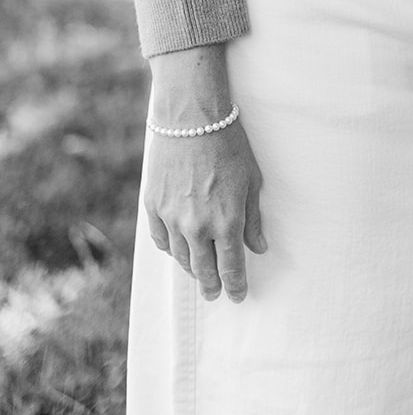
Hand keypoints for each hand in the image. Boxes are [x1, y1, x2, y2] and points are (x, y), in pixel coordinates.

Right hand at [144, 120, 265, 302]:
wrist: (192, 119)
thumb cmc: (229, 145)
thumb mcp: (251, 181)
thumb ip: (253, 218)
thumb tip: (258, 247)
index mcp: (226, 222)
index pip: (231, 267)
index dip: (235, 286)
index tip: (237, 295)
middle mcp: (197, 227)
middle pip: (203, 270)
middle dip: (212, 284)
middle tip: (215, 293)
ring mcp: (172, 219)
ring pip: (181, 257)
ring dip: (192, 268)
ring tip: (199, 272)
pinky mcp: (153, 206)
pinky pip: (161, 239)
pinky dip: (171, 248)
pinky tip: (178, 249)